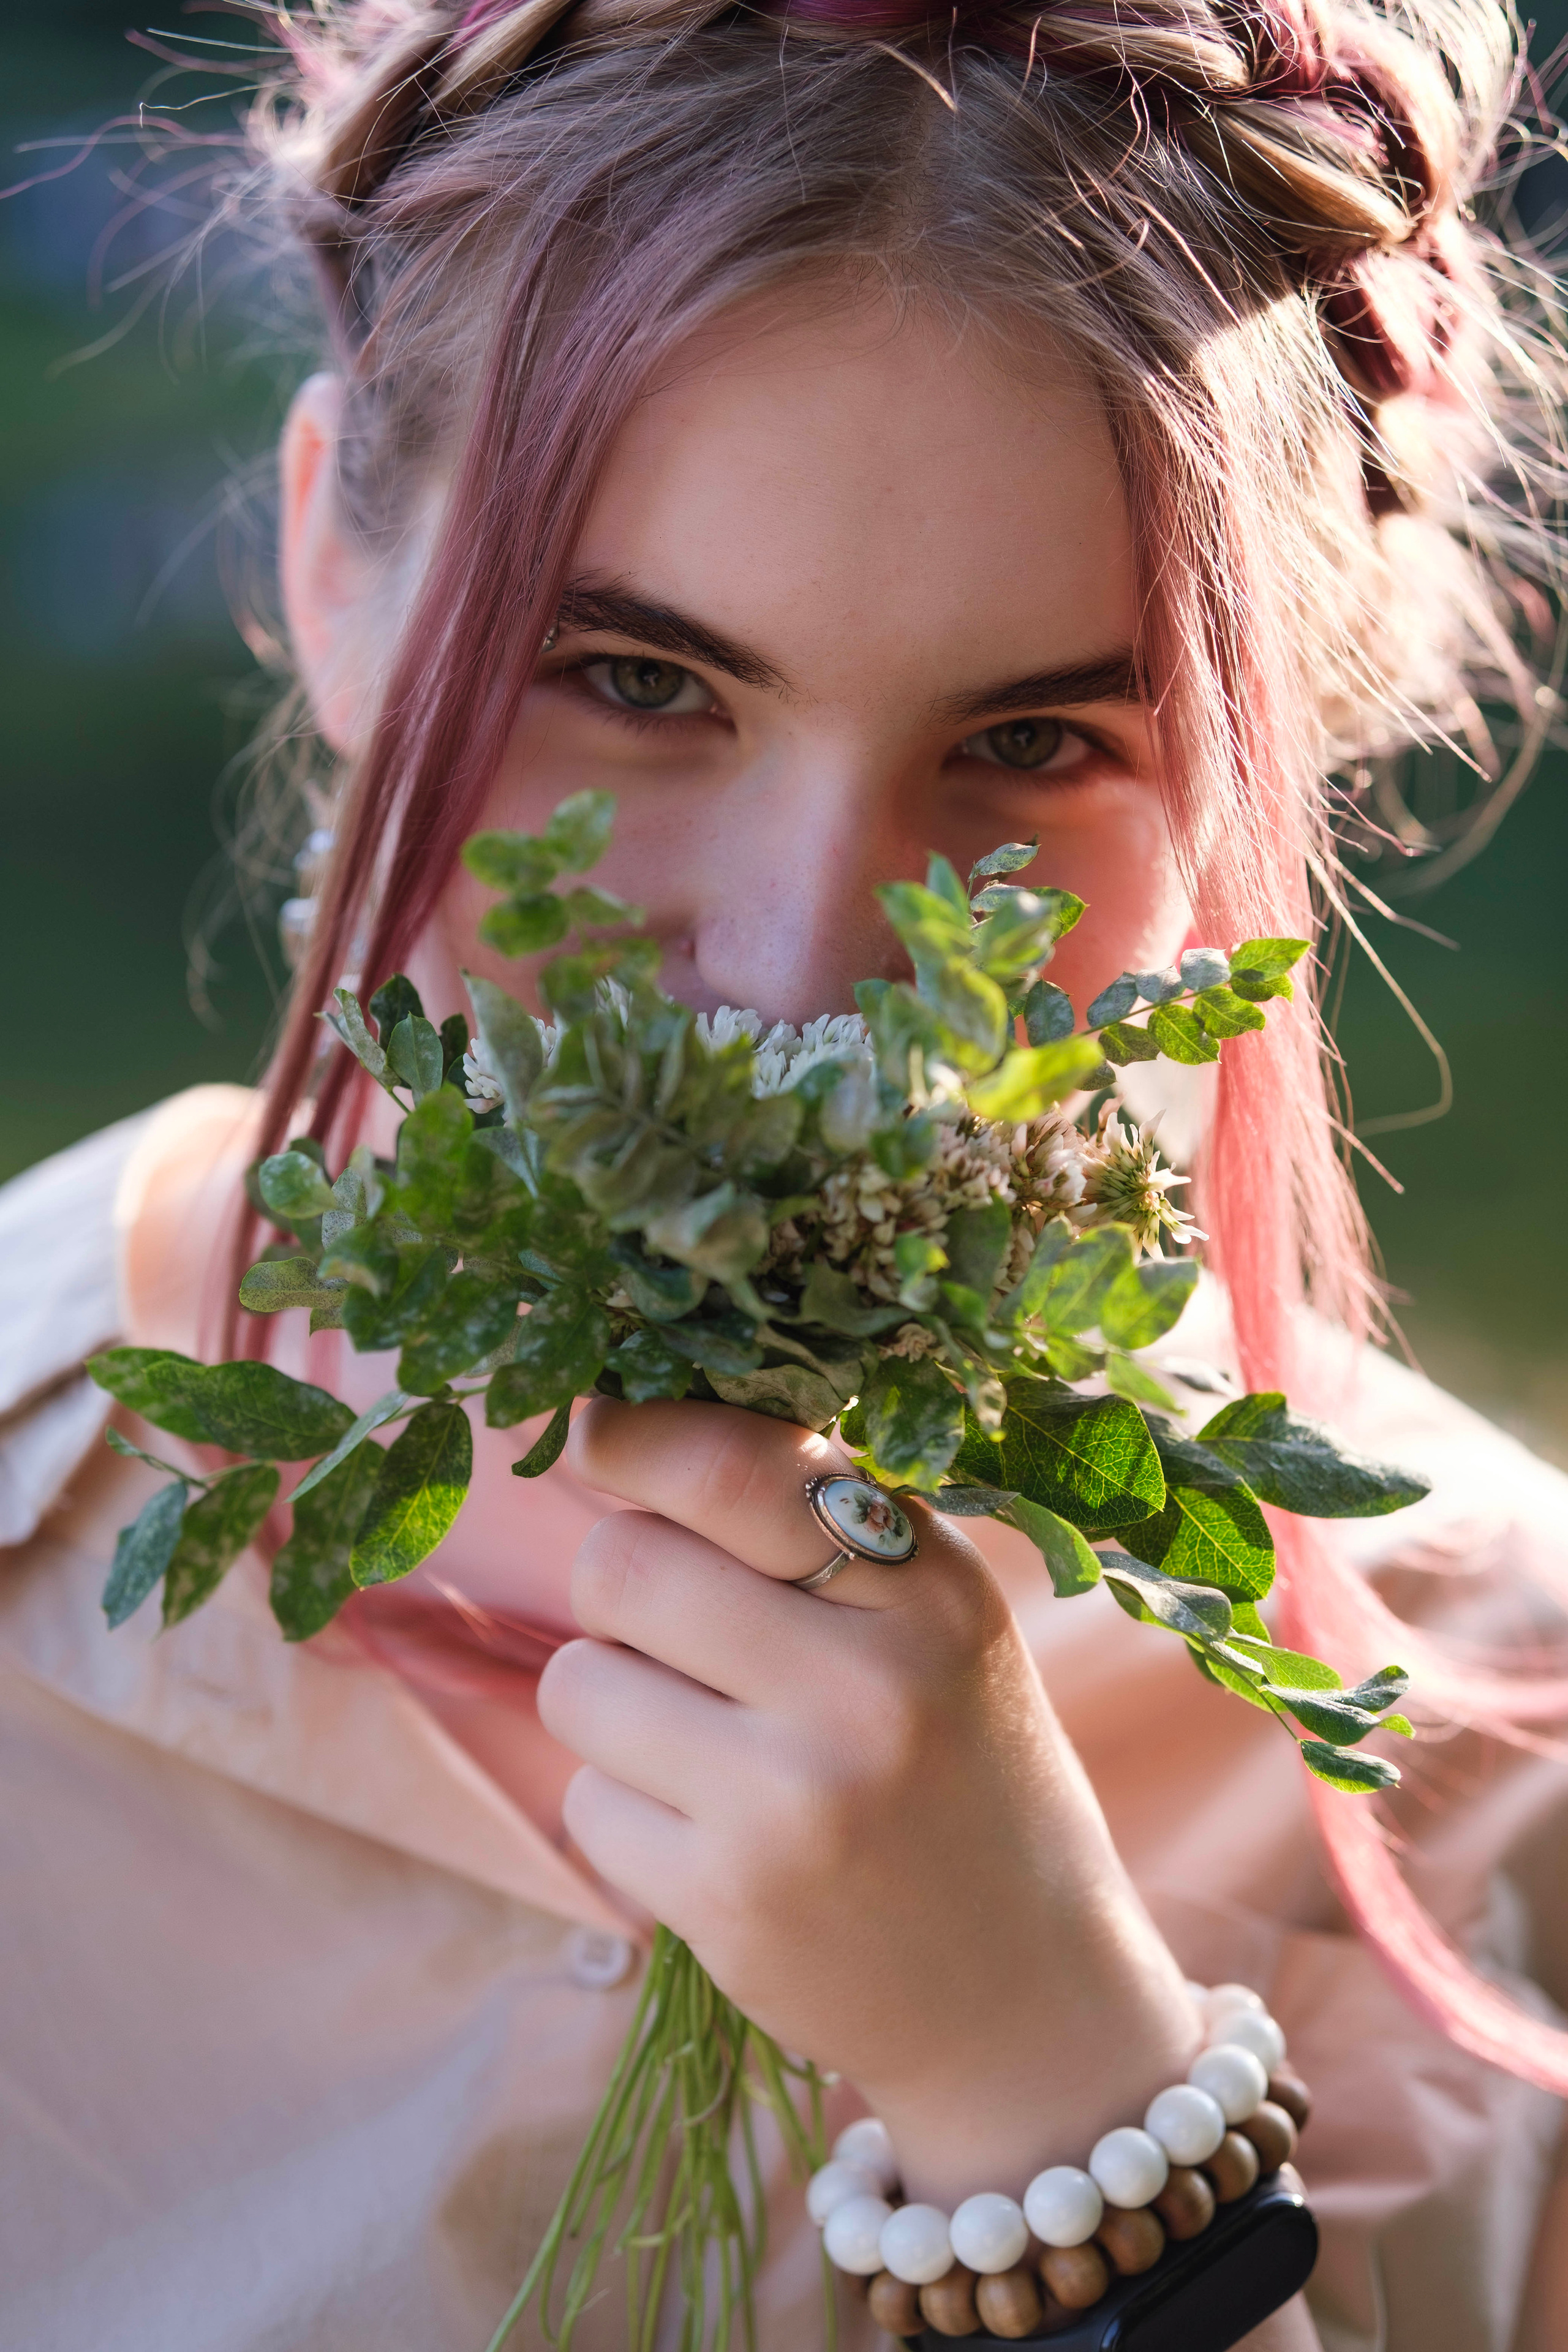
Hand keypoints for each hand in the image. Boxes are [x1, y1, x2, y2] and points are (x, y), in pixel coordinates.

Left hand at [538, 1396, 1202, 2205]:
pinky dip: (625, 1808)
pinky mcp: (727, 1903)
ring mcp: (793, 1802)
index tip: (592, 1426)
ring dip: (610, 1700)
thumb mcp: (942, 1625)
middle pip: (621, 1564)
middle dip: (619, 1586)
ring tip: (700, 1739)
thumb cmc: (963, 1773)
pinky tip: (711, 1833)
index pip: (738, 1467)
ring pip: (579, 1681)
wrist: (1030, 2002)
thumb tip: (633, 1421)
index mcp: (933, 1593)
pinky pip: (587, 1801)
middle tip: (672, 1629)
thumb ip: (821, 1526)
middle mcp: (869, 1687)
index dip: (634, 1434)